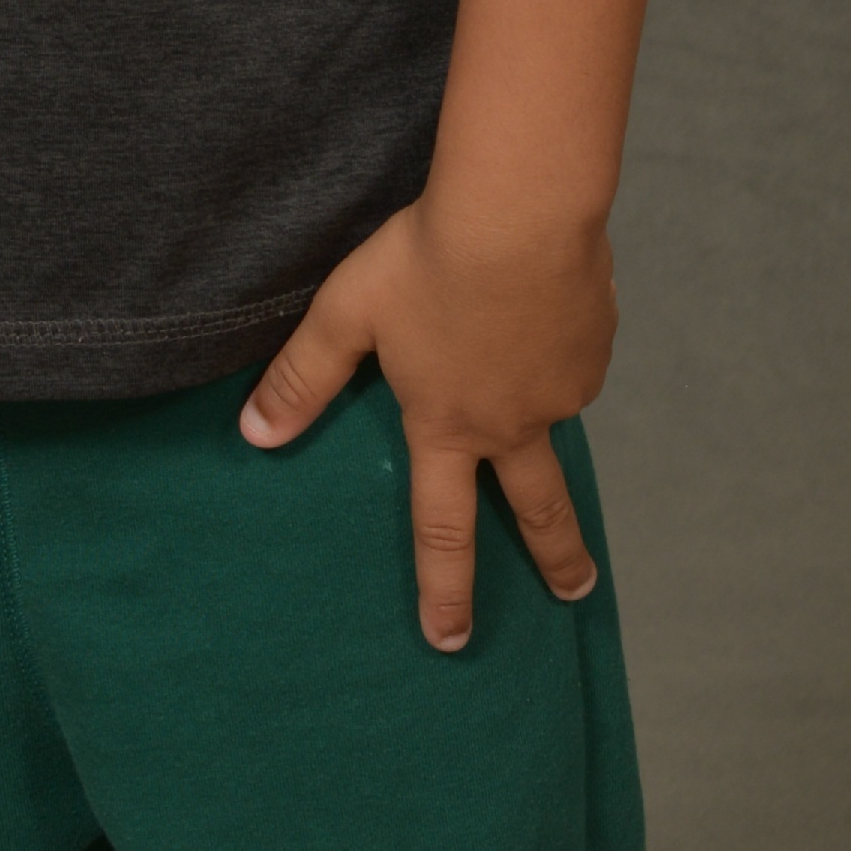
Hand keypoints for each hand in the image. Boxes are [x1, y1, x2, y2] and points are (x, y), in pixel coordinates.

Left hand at [238, 197, 615, 650]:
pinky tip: (534, 303)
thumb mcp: (346, 314)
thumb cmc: (425, 260)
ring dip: (546, 410)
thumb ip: (303, 378)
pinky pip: (570, 359)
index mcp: (447, 424)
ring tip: (521, 354)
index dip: (445, 588)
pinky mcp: (595, 347)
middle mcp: (512, 421)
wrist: (520, 211)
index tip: (452, 639)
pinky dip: (555, 346)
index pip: (442, 527)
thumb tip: (256, 434)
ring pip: (551, 413)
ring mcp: (563, 388)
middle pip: (540, 509)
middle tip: (574, 592)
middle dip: (557, 558)